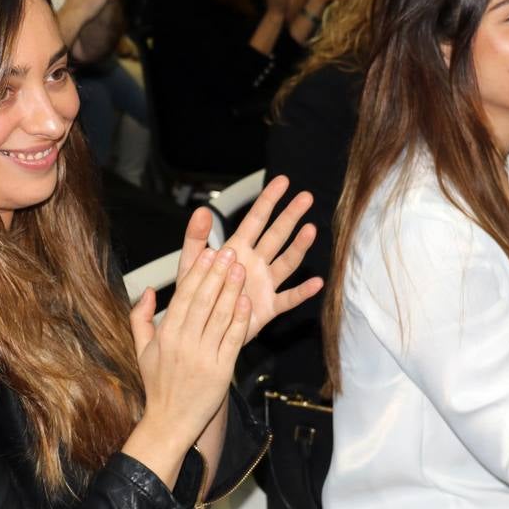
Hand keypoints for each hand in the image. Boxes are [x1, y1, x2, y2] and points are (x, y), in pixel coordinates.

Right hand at [127, 246, 250, 472]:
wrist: (170, 422)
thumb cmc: (158, 385)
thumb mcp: (142, 350)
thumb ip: (141, 318)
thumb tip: (149, 291)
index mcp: (166, 335)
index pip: (184, 296)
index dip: (198, 273)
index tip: (209, 252)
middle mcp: (183, 344)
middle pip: (203, 301)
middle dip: (217, 274)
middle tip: (230, 251)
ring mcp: (203, 357)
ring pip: (219, 317)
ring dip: (231, 291)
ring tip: (241, 269)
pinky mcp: (221, 371)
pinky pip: (232, 340)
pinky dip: (240, 320)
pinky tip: (247, 302)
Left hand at [175, 176, 321, 341]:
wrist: (199, 327)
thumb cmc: (196, 293)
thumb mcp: (191, 264)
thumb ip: (195, 238)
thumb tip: (202, 210)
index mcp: (237, 249)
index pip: (255, 220)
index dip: (268, 200)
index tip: (283, 181)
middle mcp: (255, 263)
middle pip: (276, 235)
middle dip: (291, 216)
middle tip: (307, 197)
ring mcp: (264, 284)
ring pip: (286, 262)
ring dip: (299, 247)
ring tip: (311, 229)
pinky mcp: (268, 307)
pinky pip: (289, 298)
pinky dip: (303, 292)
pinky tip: (316, 283)